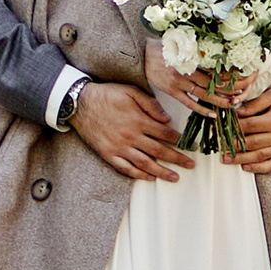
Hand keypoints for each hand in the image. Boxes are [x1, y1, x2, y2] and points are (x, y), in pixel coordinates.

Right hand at [69, 80, 196, 179]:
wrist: (80, 104)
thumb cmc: (107, 95)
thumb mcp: (130, 91)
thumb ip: (150, 104)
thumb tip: (166, 118)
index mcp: (139, 120)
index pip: (164, 133)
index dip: (178, 140)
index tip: (188, 145)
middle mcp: (131, 136)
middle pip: (159, 151)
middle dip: (177, 159)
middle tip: (190, 165)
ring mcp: (120, 147)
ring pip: (145, 163)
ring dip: (162, 172)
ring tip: (175, 177)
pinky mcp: (109, 154)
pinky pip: (126, 168)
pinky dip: (139, 175)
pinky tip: (150, 178)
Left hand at [224, 80, 270, 175]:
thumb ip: (255, 103)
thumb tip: (237, 111)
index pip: (249, 126)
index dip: (234, 127)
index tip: (221, 127)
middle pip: (251, 143)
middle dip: (233, 145)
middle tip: (218, 146)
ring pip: (258, 156)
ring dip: (240, 159)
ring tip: (225, 159)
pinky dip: (258, 168)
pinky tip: (245, 167)